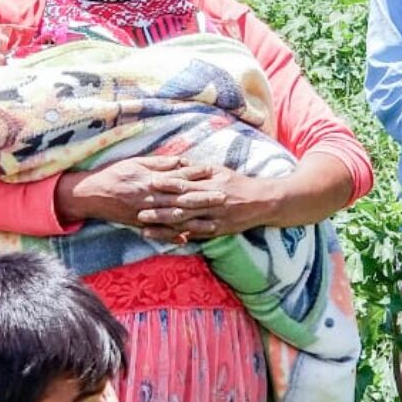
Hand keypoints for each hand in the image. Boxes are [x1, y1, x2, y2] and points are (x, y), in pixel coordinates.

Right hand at [54, 157, 210, 229]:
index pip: (179, 177)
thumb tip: (181, 161)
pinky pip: (159, 231)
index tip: (215, 172)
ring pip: (174, 218)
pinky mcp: (139, 224)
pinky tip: (186, 239)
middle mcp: (150, 198)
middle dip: (203, 199)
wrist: (91, 194)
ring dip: (194, 221)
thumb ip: (160, 163)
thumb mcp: (136, 162)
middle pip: (181, 199)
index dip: (197, 175)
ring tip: (212, 222)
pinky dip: (172, 236)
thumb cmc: (114, 174)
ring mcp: (145, 213)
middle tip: (223, 197)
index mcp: (150, 180)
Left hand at [133, 162, 278, 241]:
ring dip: (164, 227)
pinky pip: (196, 235)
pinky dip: (180, 238)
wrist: (262, 201)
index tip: (150, 183)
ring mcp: (213, 218)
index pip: (185, 183)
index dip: (168, 184)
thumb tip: (177, 162)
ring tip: (145, 228)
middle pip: (181, 206)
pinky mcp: (217, 231)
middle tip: (139, 210)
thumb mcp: (220, 171)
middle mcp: (211, 202)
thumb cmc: (238, 183)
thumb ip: (198, 169)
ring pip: (185, 223)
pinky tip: (166, 240)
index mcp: (210, 184)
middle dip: (159, 209)